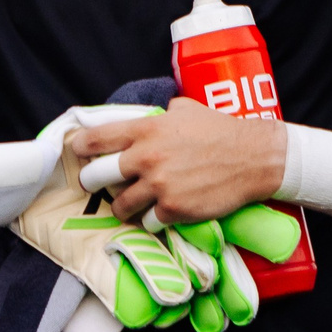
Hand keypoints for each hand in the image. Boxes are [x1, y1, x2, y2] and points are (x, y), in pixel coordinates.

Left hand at [65, 98, 289, 225]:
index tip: (77, 153)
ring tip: (131, 204)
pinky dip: (151, 220)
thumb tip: (144, 114)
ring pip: (120, 205)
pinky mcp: (174, 210)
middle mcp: (146, 158)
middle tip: (96, 185)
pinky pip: (147, 222)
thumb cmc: (221, 129)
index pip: (96, 139)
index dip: (80, 147)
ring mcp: (158, 186)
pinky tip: (159, 214)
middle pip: (97, 176)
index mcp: (146, 130)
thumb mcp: (185, 110)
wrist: (254, 157)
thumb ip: (158, 114)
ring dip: (123, 206)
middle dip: (93, 182)